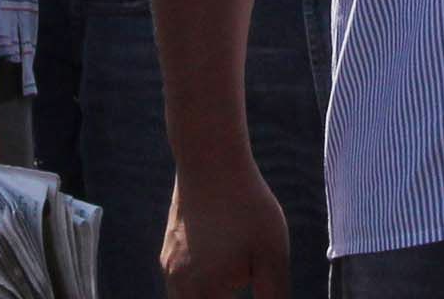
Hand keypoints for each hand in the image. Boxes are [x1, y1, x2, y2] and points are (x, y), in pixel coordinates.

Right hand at [164, 164, 291, 298]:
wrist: (210, 158)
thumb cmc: (247, 207)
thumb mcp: (272, 257)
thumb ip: (274, 296)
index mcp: (201, 295)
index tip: (251, 286)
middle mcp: (177, 286)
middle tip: (246, 280)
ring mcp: (169, 267)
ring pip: (186, 298)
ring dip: (212, 295)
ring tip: (233, 279)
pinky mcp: (169, 249)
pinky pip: (183, 282)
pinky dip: (201, 287)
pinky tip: (222, 269)